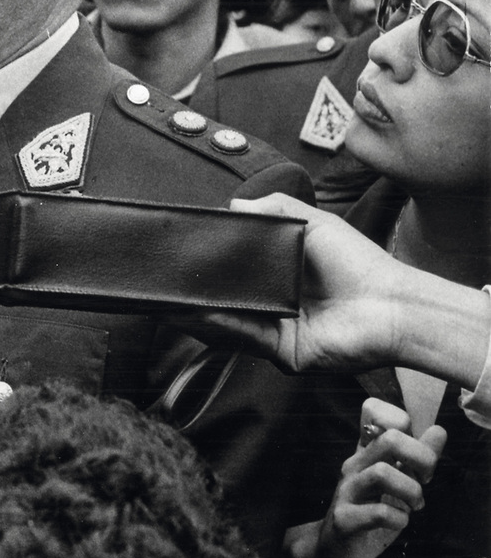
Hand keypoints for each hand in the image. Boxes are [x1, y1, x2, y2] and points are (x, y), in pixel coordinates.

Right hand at [164, 192, 405, 372]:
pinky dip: (221, 325)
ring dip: (199, 311)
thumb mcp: (314, 223)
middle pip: (227, 300)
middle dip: (196, 291)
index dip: (211, 263)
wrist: (391, 304)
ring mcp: (278, 331)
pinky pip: (246, 338)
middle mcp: (276, 306)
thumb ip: (275, 209)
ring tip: (170, 298)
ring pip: (229, 323)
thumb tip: (234, 204)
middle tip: (166, 279)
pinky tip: (200, 311)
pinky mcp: (284, 353)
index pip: (237, 271)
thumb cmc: (359, 263)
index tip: (186, 251)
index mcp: (282, 277)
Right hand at [289, 398, 445, 557]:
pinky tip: (399, 523)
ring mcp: (347, 491)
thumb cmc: (368, 514)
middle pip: (390, 439)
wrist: (333, 552)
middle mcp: (355, 465)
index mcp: (366, 453)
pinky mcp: (344, 519)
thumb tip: (439, 431)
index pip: (382, 416)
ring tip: (415, 506)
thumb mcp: (397, 484)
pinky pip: (378, 513)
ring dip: (411, 491)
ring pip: (382, 473)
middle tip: (426, 480)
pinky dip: (398, 519)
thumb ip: (415, 459)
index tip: (422, 457)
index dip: (411, 429)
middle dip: (421, 457)